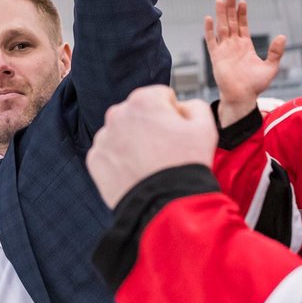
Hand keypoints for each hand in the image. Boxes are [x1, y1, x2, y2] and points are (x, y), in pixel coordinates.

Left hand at [86, 86, 216, 208]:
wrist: (165, 206)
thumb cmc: (186, 166)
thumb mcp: (205, 127)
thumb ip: (194, 105)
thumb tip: (181, 106)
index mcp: (144, 100)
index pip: (160, 97)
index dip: (173, 114)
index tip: (176, 132)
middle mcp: (118, 114)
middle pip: (138, 114)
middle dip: (150, 127)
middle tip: (164, 150)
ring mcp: (104, 138)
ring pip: (121, 133)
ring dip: (133, 143)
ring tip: (151, 164)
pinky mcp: (95, 159)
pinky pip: (110, 154)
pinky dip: (120, 161)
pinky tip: (136, 173)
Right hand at [204, 0, 285, 126]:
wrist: (242, 97)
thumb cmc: (255, 86)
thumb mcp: (270, 67)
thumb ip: (275, 52)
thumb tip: (283, 36)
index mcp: (245, 46)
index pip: (242, 25)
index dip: (242, 13)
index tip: (242, 2)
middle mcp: (233, 45)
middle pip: (231, 22)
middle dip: (230, 8)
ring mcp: (224, 50)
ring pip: (221, 27)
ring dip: (220, 14)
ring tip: (220, 0)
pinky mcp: (216, 56)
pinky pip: (211, 41)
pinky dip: (209, 30)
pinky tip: (209, 19)